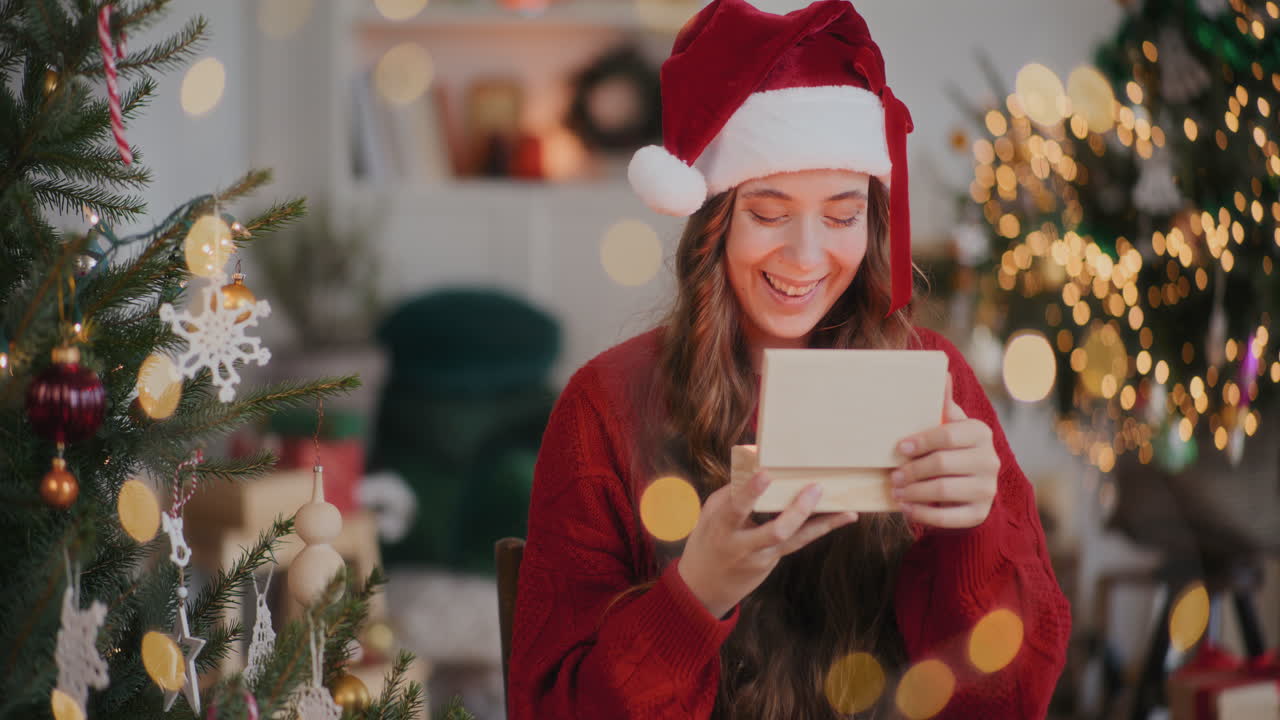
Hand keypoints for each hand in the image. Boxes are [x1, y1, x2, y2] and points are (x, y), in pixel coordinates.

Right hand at [677, 473, 857, 618]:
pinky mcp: (773, 561)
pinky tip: (842, 516)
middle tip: (815, 489)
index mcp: (722, 528)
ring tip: (847, 510)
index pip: (736, 509)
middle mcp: (744, 546)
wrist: (704, 589)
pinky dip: (820, 527)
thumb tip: (754, 460)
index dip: (750, 492)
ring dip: (822, 524)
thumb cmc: (707, 539)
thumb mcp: (709, 514)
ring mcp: (762, 557)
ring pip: (795, 540)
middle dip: (797, 511)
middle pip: (775, 531)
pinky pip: (798, 541)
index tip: (765, 474)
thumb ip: (732, 491)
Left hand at [890, 374, 998, 528]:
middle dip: (912, 470)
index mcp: (980, 433)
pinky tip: (906, 508)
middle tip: (893, 475)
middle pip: (943, 464)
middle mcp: (990, 461)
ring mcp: (987, 489)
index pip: (947, 435)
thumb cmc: (954, 450)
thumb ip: (944, 405)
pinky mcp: (980, 513)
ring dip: (914, 492)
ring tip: (896, 491)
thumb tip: (942, 373)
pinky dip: (922, 514)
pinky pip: (948, 518)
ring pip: (944, 492)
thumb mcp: (951, 426)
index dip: (920, 441)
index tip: (899, 448)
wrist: (973, 487)